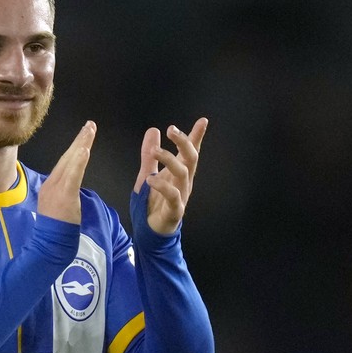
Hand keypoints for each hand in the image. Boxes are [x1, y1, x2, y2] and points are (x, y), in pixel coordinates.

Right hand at [38, 121, 96, 223]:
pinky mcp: (64, 196)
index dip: (75, 147)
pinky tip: (84, 150)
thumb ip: (63, 192)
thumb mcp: (57, 206)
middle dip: (79, 140)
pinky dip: (78, 162)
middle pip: (67, 157)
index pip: (65, 162)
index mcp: (50, 185)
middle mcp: (51, 183)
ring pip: (70, 162)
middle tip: (90, 125)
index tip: (85, 133)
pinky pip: (73, 176)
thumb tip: (70, 183)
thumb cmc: (56, 229)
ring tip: (89, 131)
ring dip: (81, 145)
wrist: (49, 244)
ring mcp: (56, 189)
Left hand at [133, 118, 207, 234]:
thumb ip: (150, 154)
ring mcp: (181, 195)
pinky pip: (173, 196)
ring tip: (153, 151)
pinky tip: (151, 179)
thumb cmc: (153, 203)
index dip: (196, 136)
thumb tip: (154, 129)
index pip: (190, 151)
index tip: (203, 121)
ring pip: (183, 173)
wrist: (150, 231)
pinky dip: (163, 186)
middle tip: (171, 129)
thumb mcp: (148, 173)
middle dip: (184, 142)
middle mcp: (184, 182)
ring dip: (169, 159)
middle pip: (191, 158)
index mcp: (179, 172)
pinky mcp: (175, 210)